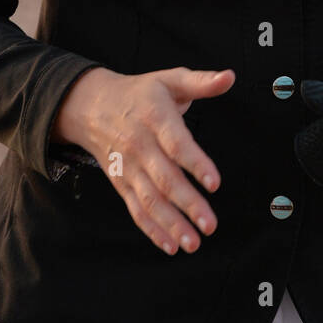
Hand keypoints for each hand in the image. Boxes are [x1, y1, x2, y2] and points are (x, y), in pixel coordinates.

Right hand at [51, 64, 234, 255]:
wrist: (92, 105)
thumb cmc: (140, 93)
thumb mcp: (170, 79)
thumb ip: (202, 82)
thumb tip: (229, 77)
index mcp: (155, 117)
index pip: (176, 144)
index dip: (195, 163)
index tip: (214, 183)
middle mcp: (139, 145)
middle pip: (164, 179)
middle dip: (188, 204)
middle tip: (210, 225)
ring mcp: (128, 167)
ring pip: (149, 200)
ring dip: (171, 224)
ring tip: (193, 243)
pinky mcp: (121, 183)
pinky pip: (135, 209)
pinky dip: (152, 229)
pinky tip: (170, 245)